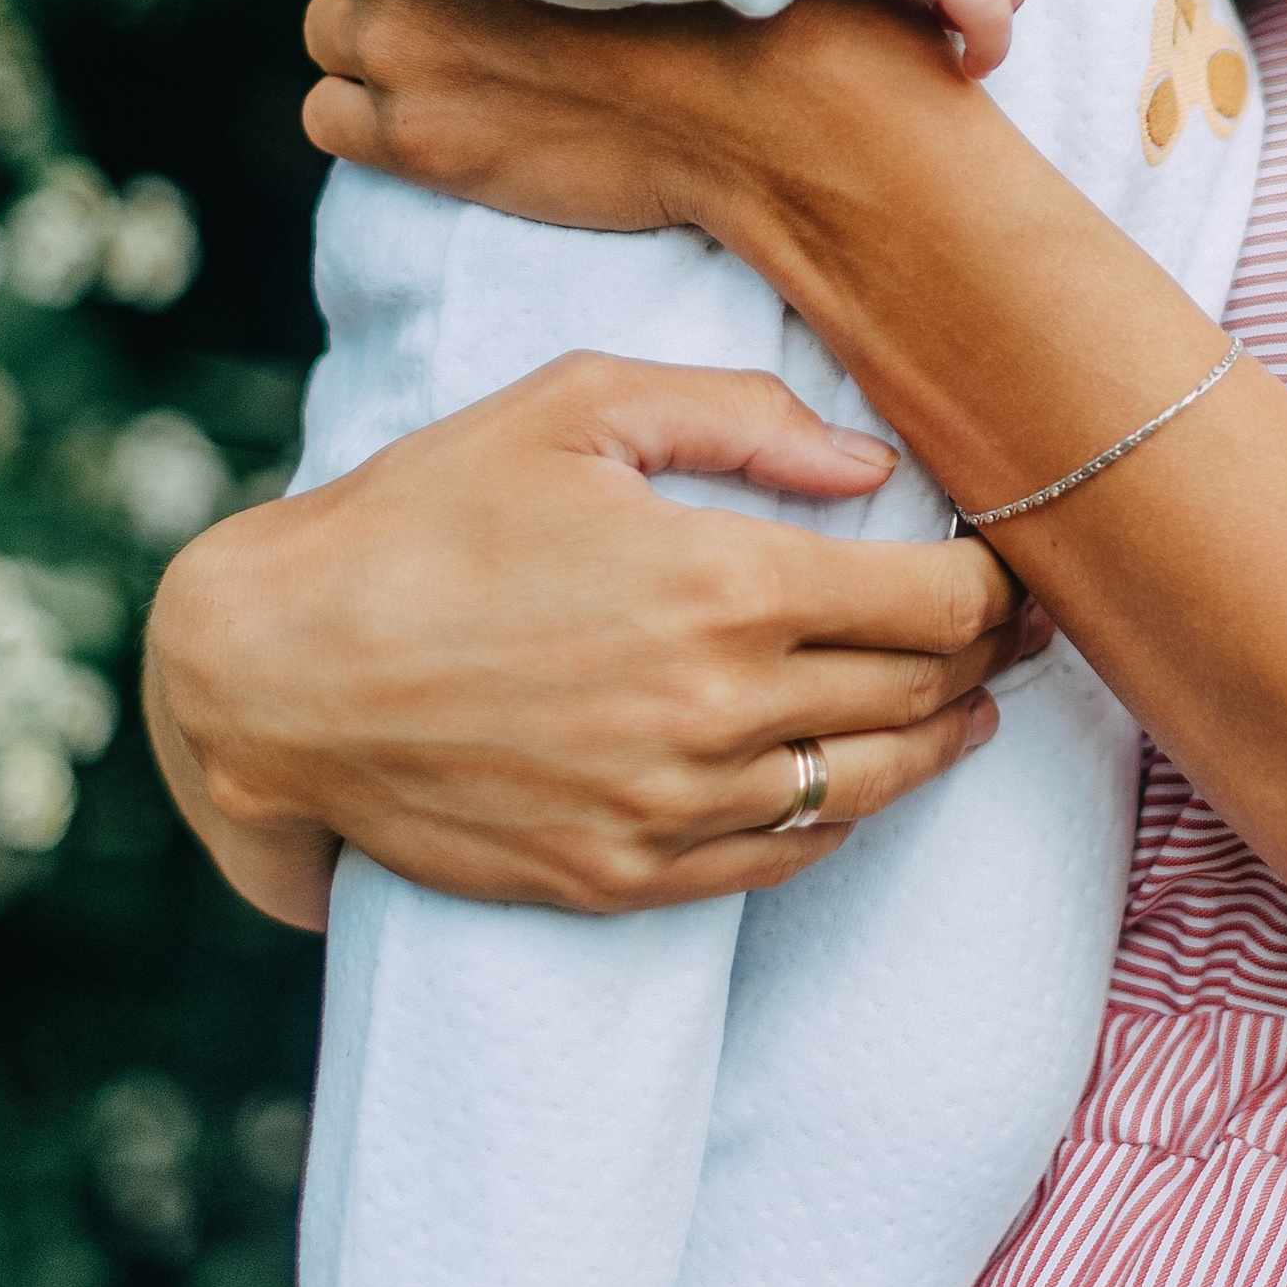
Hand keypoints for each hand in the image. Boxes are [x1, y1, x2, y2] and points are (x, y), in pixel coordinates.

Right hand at [144, 351, 1027, 924]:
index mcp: (717, 584)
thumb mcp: (571, 408)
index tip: (1012, 563)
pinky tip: (851, 774)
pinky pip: (780, 860)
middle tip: (1010, 625)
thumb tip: (871, 462)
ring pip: (868, 790)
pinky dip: (839, 817)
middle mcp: (710, 711)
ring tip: (960, 703)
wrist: (274, 671)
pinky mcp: (620, 877)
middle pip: (920, 696)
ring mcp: (667, 809)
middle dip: (985, 657)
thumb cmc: (422, 514)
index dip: (999, 585)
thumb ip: (738, 416)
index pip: (935, 604)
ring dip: (936, 745)